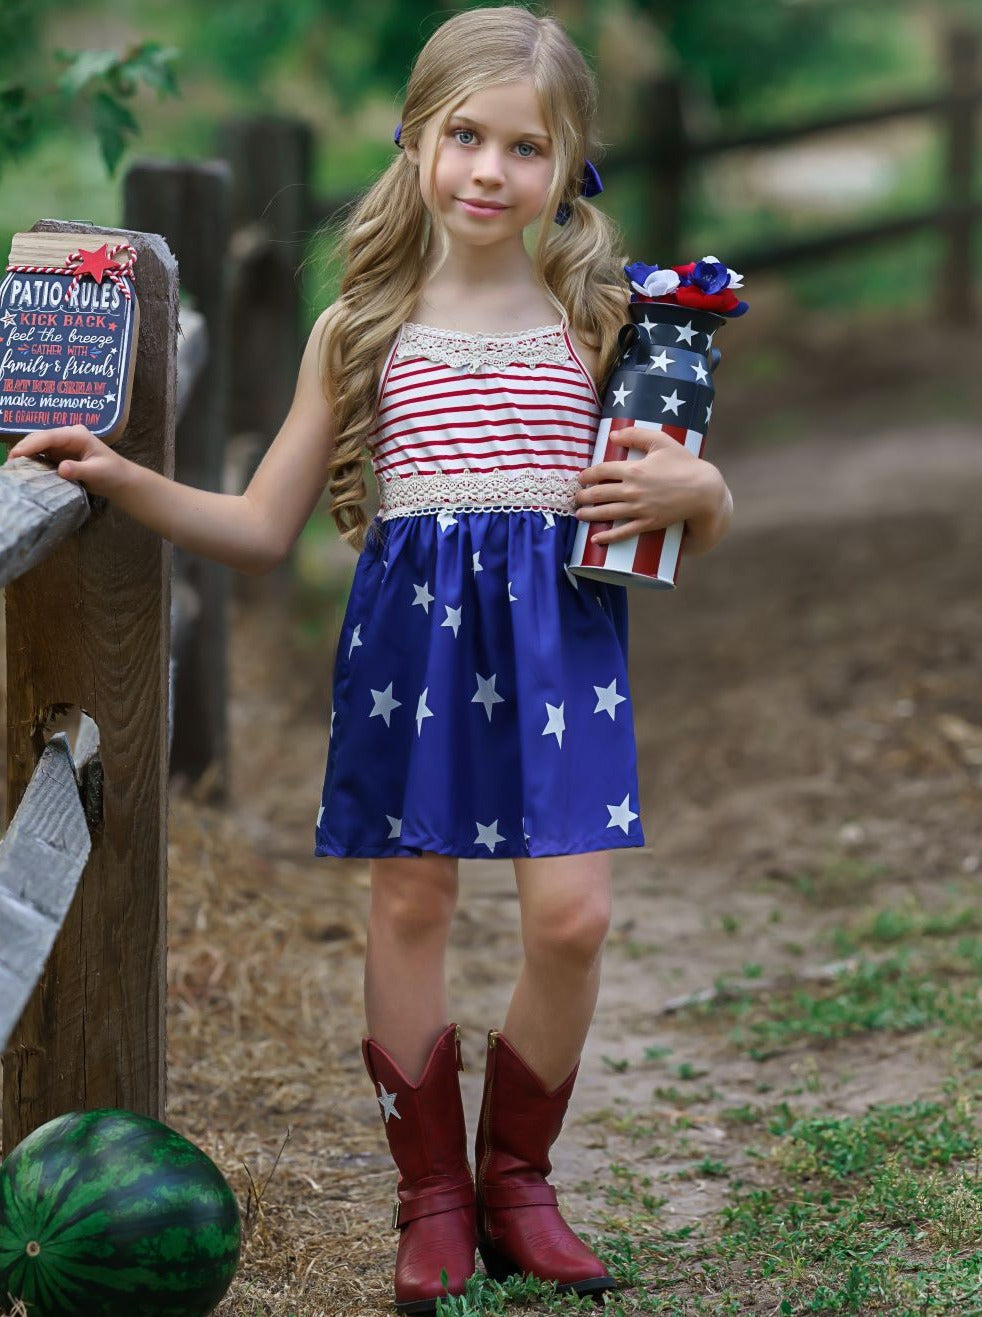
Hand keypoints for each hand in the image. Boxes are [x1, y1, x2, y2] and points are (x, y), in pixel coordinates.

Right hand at [6, 424, 128, 498]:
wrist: (120, 480)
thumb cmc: (112, 473)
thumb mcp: (98, 472)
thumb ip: (79, 470)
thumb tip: (61, 468)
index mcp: (77, 435)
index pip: (50, 436)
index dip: (32, 444)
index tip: (17, 454)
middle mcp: (67, 436)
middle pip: (40, 438)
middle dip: (24, 448)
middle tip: (9, 462)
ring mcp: (62, 445)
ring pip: (38, 446)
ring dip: (24, 454)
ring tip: (11, 465)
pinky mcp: (59, 455)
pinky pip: (41, 455)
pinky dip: (31, 460)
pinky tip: (22, 468)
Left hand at [574, 426, 723, 544]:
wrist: (703, 490)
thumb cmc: (684, 463)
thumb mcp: (661, 441)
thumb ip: (636, 435)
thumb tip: (613, 435)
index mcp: (633, 469)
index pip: (601, 471)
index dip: (588, 475)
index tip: (581, 478)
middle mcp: (632, 490)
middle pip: (599, 493)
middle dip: (584, 496)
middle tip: (576, 497)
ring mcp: (639, 509)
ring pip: (607, 513)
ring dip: (589, 514)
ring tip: (579, 514)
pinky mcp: (647, 523)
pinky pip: (623, 532)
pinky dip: (608, 537)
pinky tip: (596, 540)